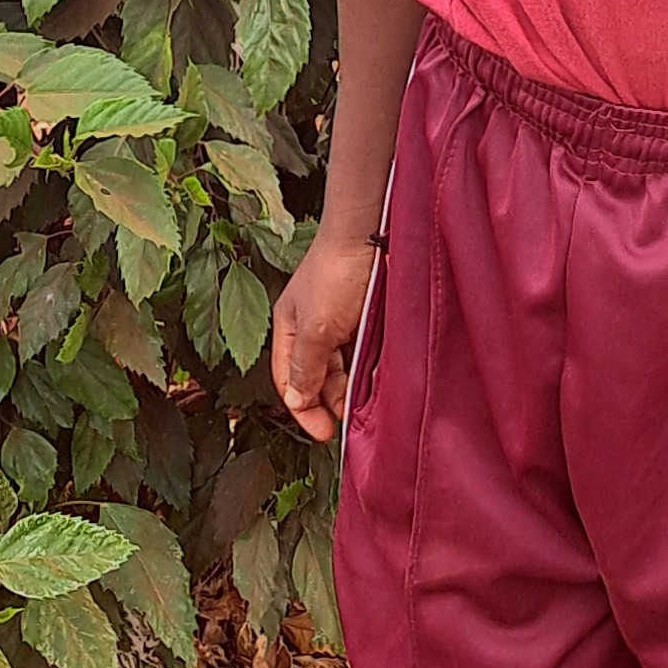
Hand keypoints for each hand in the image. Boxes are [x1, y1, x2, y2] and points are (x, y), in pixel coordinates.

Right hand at [271, 226, 377, 443]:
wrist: (371, 234)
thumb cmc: (335, 274)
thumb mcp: (314, 328)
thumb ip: (305, 367)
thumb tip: (296, 400)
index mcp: (288, 330)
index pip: (289, 381)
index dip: (303, 409)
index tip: (323, 433)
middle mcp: (312, 329)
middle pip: (317, 377)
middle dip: (329, 401)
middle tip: (346, 423)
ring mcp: (340, 323)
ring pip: (343, 368)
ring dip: (352, 388)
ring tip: (365, 406)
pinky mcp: (366, 318)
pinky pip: (364, 353)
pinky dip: (370, 369)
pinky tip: (379, 380)